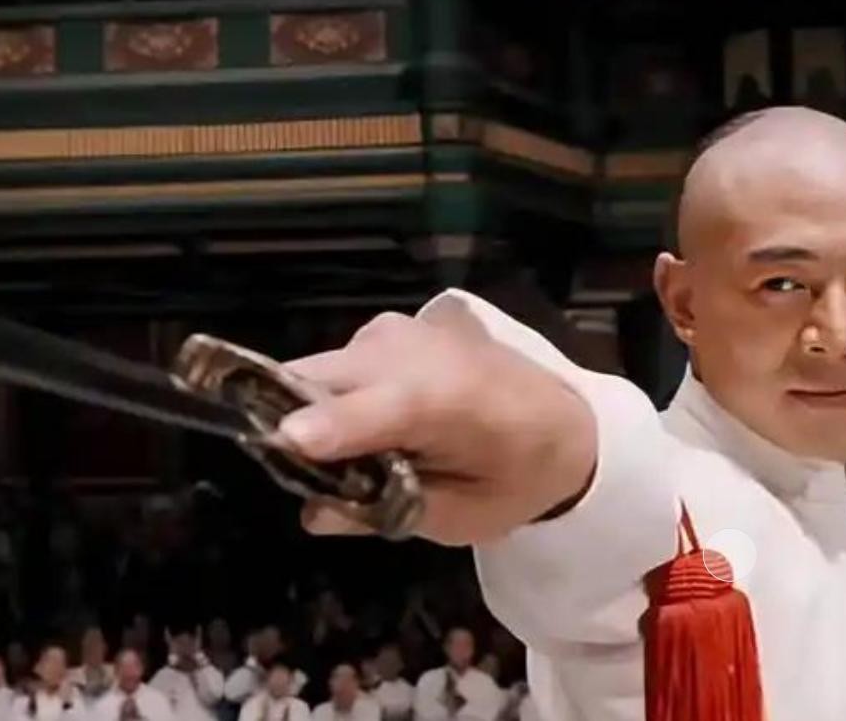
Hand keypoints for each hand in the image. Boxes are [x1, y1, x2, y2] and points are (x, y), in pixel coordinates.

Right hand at [277, 307, 596, 545]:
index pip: (373, 407)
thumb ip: (386, 511)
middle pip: (321, 380)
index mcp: (446, 400)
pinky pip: (335, 363)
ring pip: (319, 369)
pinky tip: (362, 424)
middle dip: (293, 422)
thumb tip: (313, 513)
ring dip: (311, 411)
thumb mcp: (460, 518)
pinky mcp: (385, 327)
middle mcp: (412, 351)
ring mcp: (396, 331)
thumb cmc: (514, 477)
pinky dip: (331, 396)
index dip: (327, 426)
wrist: (562, 421)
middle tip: (298, 472)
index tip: (283, 443)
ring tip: (338, 454)